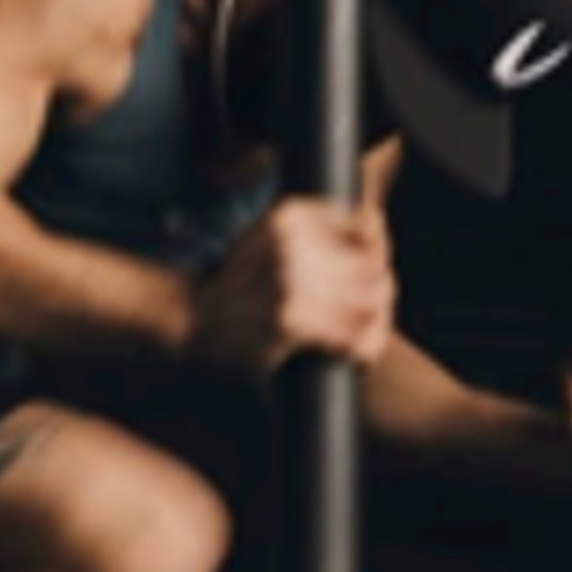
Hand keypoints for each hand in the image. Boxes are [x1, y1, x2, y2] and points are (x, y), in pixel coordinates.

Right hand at [196, 197, 397, 379]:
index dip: (378, 253)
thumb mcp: (267, 237)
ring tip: (365, 336)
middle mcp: (291, 243)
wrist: (192, 324)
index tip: (371, 274)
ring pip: (370, 301)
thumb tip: (377, 222)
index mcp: (289, 216)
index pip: (365, 227)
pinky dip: (362, 349)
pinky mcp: (292, 322)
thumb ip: (316, 225)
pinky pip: (351, 336)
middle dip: (379, 294)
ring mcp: (290, 282)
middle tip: (370, 314)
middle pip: (371, 266)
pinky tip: (355, 355)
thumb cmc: (238, 287)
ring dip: (376, 323)